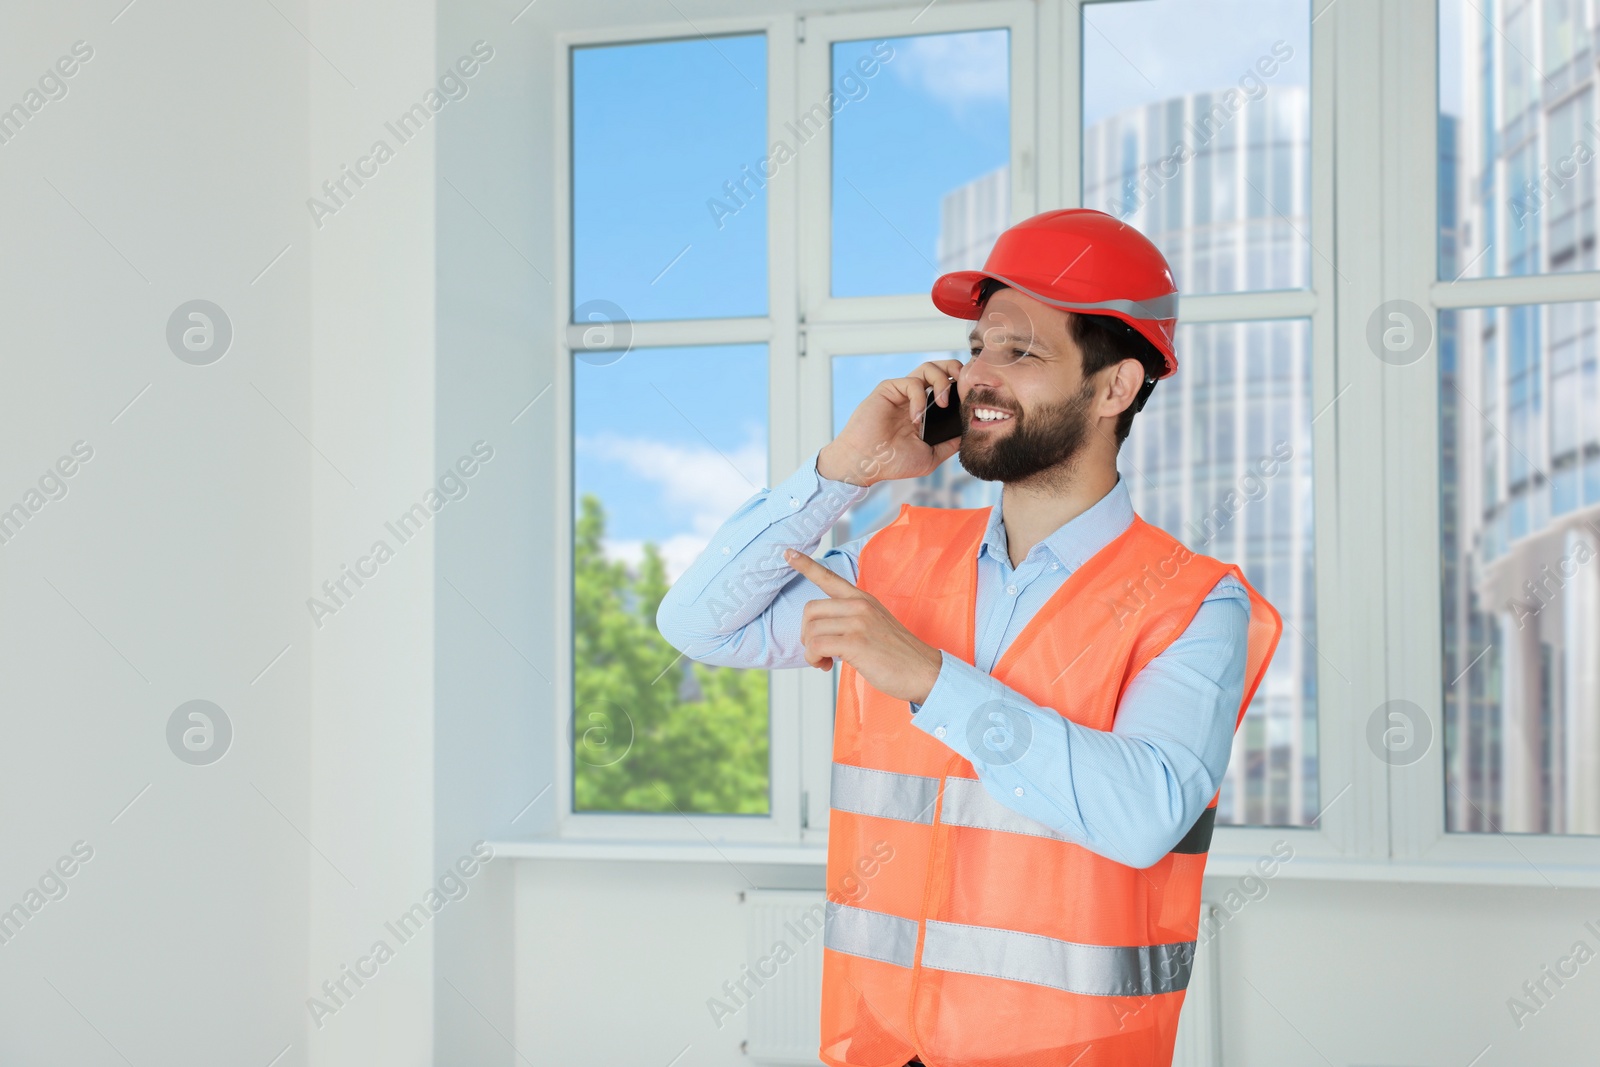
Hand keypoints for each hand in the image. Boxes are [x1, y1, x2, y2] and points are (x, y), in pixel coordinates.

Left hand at [784, 548, 943, 703]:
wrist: (923, 671)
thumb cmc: (897, 654)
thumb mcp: (875, 624)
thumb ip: (851, 619)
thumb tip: (821, 632)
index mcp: (863, 599)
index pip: (829, 577)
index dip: (805, 565)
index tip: (788, 552)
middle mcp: (859, 605)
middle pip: (809, 610)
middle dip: (806, 634)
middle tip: (818, 651)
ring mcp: (858, 622)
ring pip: (811, 631)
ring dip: (810, 651)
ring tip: (825, 662)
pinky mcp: (855, 642)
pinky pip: (816, 646)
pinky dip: (814, 659)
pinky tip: (826, 666)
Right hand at [818, 359, 964, 486]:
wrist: (866, 464)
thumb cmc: (893, 463)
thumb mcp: (930, 456)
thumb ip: (949, 444)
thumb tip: (969, 433)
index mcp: (927, 411)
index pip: (949, 387)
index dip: (962, 388)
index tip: (973, 399)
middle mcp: (916, 398)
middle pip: (942, 368)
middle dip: (957, 370)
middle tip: (964, 388)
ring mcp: (902, 393)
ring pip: (929, 368)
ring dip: (942, 381)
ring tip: (942, 404)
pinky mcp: (889, 389)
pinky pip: (912, 382)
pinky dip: (920, 398)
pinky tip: (916, 418)